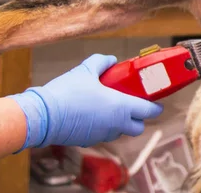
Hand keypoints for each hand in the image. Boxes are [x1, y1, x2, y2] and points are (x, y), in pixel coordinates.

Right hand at [9, 54, 162, 149]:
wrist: (43, 116)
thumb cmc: (67, 92)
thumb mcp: (86, 70)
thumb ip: (103, 62)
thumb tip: (111, 59)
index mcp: (121, 107)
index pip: (149, 111)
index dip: (156, 106)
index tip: (157, 101)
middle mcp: (115, 124)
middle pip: (138, 127)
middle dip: (140, 118)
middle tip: (135, 104)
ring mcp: (102, 135)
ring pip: (120, 132)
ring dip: (121, 122)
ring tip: (113, 107)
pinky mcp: (88, 141)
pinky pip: (103, 134)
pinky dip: (105, 126)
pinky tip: (95, 114)